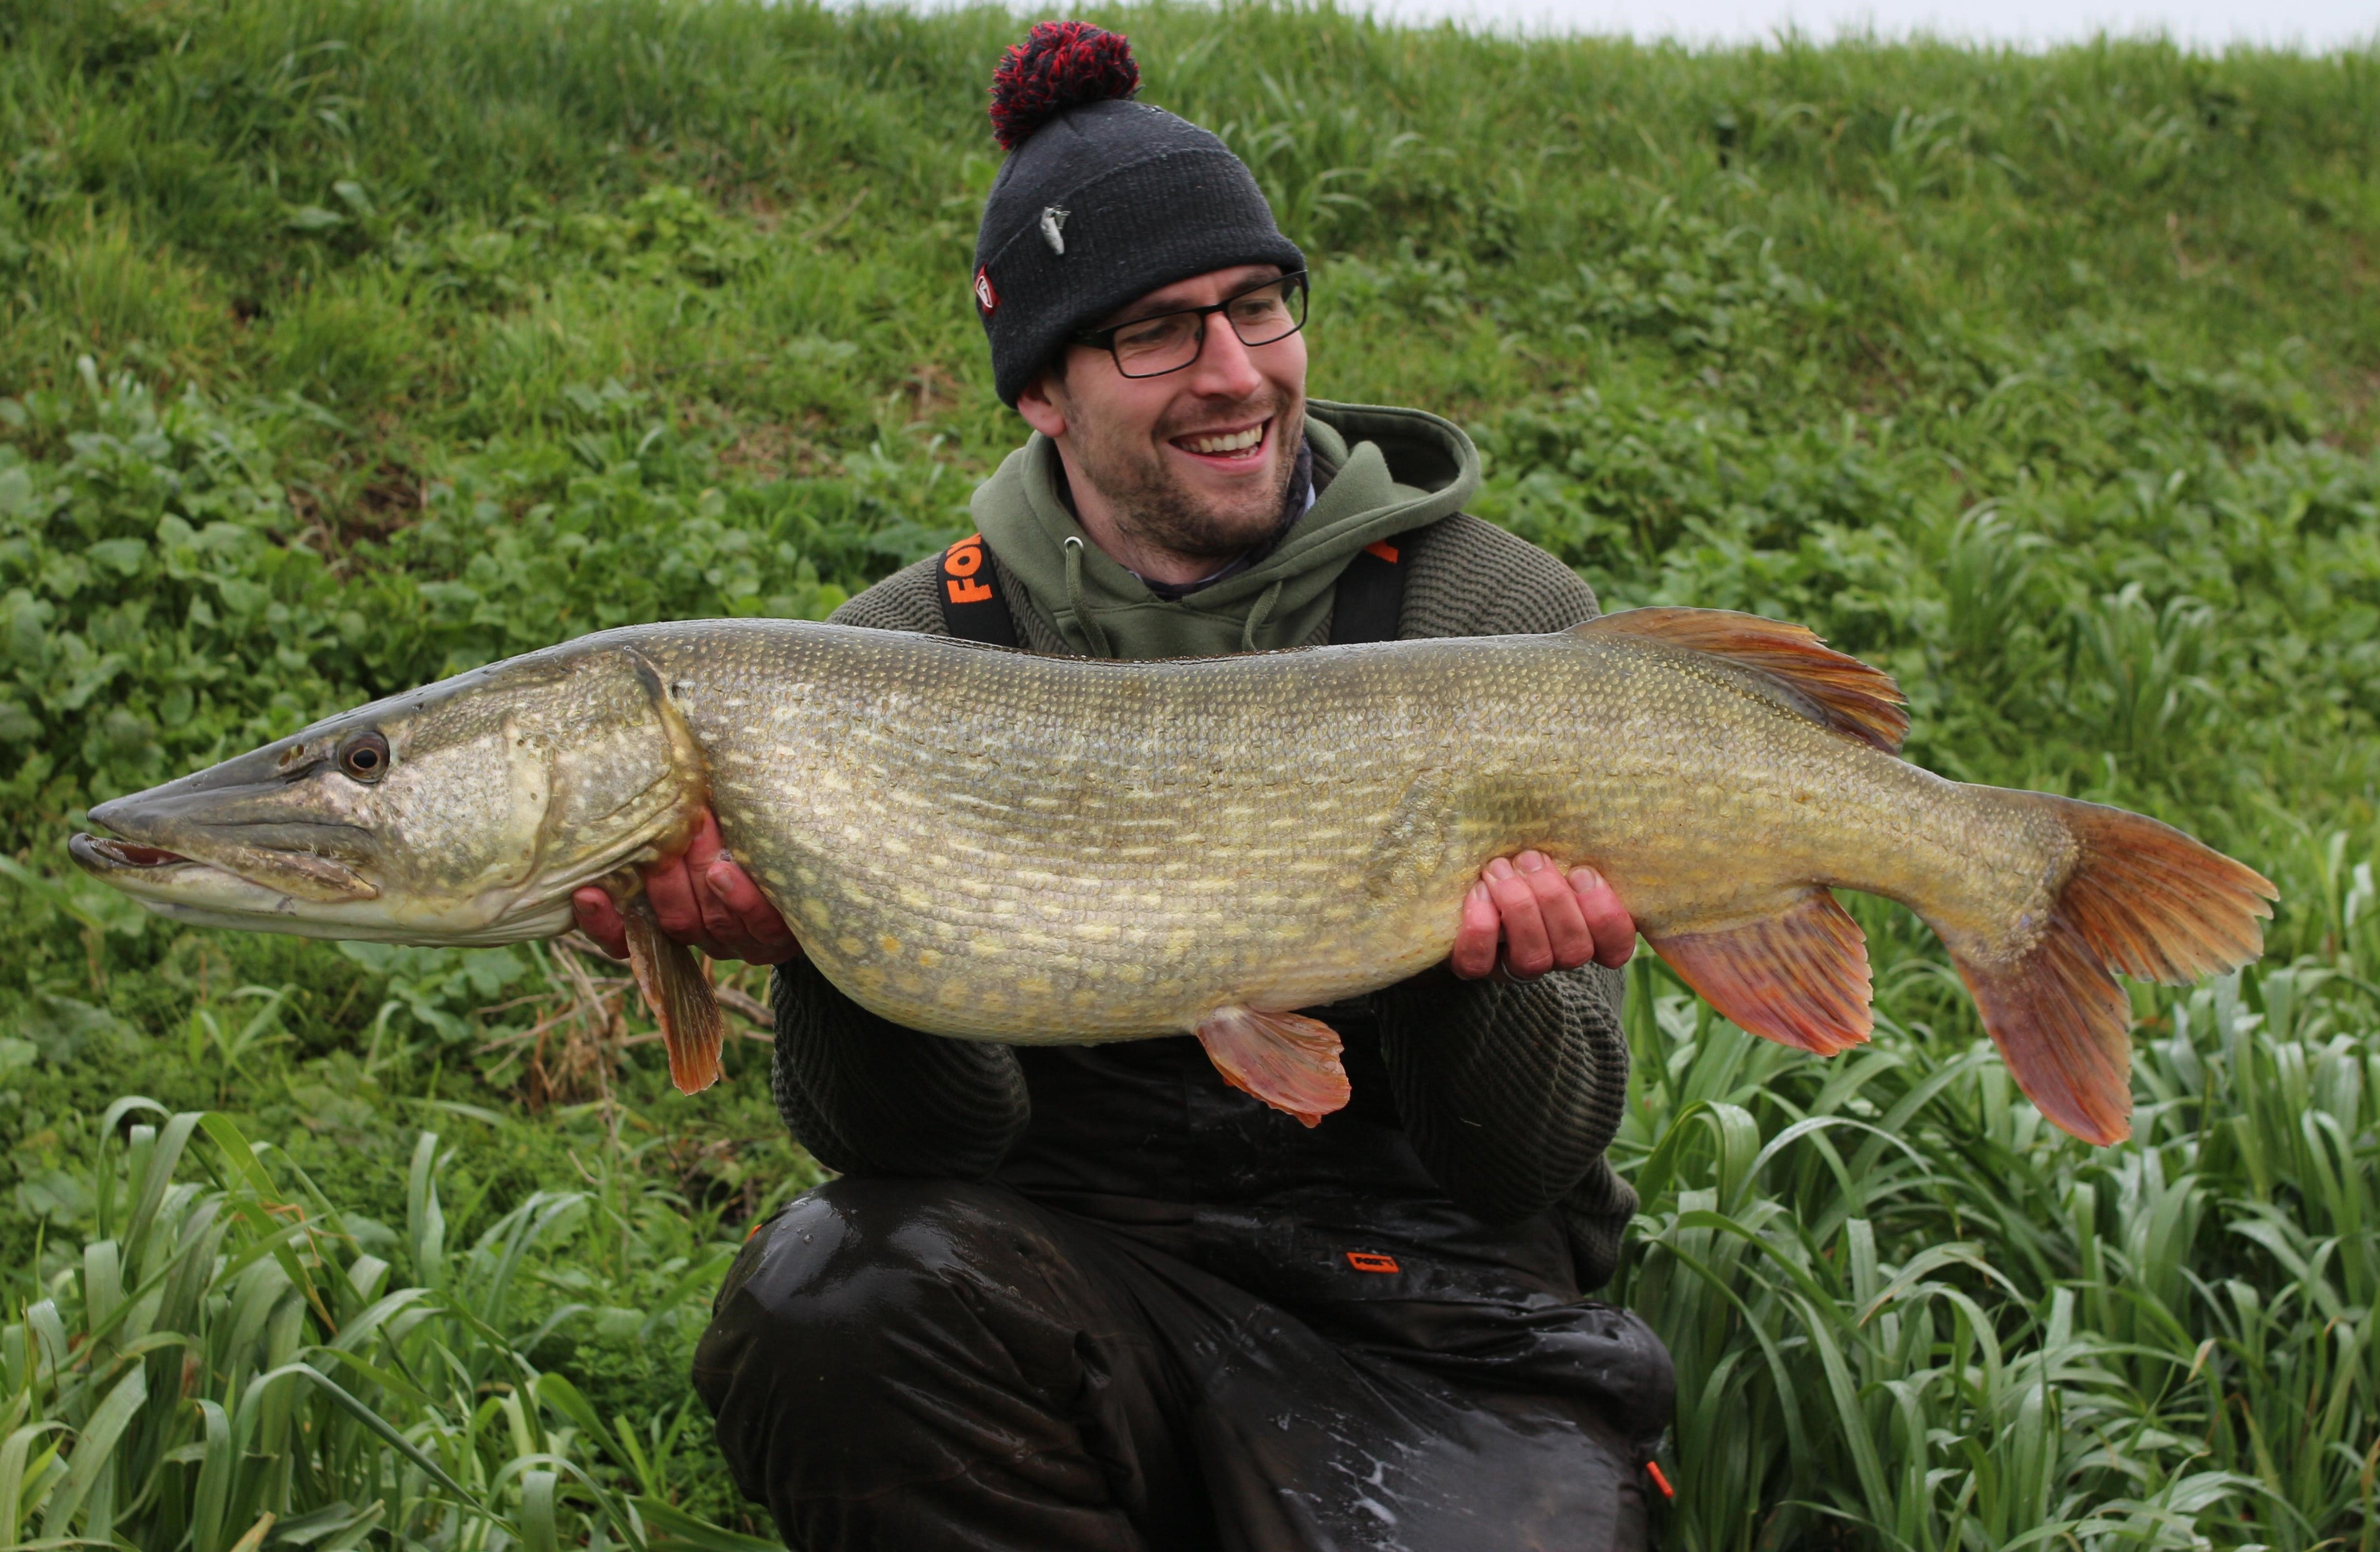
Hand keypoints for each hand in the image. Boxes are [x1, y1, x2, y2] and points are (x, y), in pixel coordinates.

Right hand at [570, 809, 803, 965]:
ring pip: (710, 922)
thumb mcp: (705, 831)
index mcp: (673, 919)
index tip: (587, 892)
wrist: (815, 872)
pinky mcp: (777, 939)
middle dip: (665, 880)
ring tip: (698, 828)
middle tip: (662, 833)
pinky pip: (757, 925)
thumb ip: (671, 822)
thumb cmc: (741, 840)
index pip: (625, 937)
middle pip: (673, 921)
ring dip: (699, 873)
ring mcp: (740, 941)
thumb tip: (649, 768)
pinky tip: (726, 870)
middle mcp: (703, 936)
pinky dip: (739, 897)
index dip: (602, 922)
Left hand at [1450, 852, 1634, 980]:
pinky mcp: (1474, 966)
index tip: (1581, 871)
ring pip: (1533, 958)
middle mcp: (1556, 956)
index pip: (1616, 948)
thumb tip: (1585, 812)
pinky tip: (1478, 892)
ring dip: (1519, 907)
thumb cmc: (1522, 859)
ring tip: (1500, 868)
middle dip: (1553, 899)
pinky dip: (1480, 928)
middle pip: (1574, 950)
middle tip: (1531, 858)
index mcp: (1586, 931)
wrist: (1462, 881)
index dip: (1605, 914)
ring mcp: (1516, 966)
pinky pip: (1480, 963)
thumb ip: (1570, 852)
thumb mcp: (1553, 854)